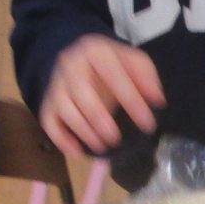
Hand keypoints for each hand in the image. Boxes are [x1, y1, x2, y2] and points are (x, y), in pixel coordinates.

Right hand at [40, 35, 165, 155]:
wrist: (80, 57)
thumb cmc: (112, 64)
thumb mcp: (133, 61)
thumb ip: (146, 78)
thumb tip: (157, 100)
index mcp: (95, 51)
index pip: (114, 76)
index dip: (132, 101)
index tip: (148, 123)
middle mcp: (71, 65)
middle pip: (81, 93)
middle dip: (99, 118)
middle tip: (116, 139)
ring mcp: (56, 84)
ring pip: (63, 109)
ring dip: (82, 131)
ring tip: (101, 147)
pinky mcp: (48, 101)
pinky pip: (47, 121)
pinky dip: (60, 139)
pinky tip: (77, 152)